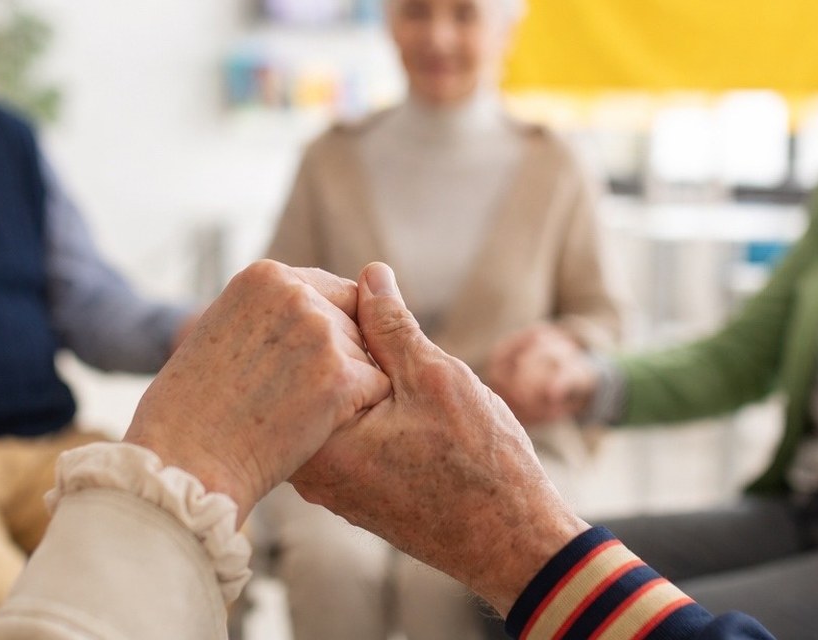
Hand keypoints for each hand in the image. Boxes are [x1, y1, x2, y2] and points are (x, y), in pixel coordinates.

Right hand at [123, 261, 389, 522]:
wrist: (184, 460)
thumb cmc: (190, 409)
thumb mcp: (221, 331)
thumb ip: (270, 314)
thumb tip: (314, 312)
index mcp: (266, 277)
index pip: (333, 292)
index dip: (326, 333)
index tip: (303, 365)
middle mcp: (297, 295)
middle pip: (353, 325)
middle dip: (337, 361)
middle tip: (293, 398)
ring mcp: (322, 334)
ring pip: (367, 359)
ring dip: (344, 390)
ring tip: (291, 416)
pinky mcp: (341, 378)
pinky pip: (375, 390)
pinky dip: (354, 414)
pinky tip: (311, 429)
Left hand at [293, 263, 587, 614]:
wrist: (511, 542)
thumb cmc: (479, 467)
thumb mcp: (435, 378)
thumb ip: (391, 325)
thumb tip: (368, 275)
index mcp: (317, 438)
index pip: (306, 344)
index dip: (347, 311)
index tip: (380, 309)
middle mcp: (308, 466)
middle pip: (312, 374)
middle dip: (351, 344)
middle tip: (399, 342)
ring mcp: (325, 480)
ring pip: (332, 400)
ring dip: (365, 375)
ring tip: (411, 378)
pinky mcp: (348, 487)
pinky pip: (346, 428)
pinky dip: (371, 406)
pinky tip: (411, 409)